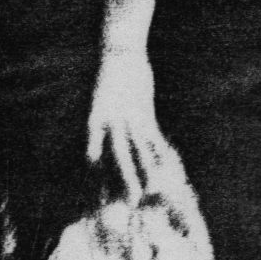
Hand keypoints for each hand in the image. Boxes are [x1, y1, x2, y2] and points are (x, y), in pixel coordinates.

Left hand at [86, 44, 173, 200]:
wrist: (118, 56)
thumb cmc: (106, 83)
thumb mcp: (98, 107)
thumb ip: (100, 128)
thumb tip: (97, 150)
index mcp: (93, 124)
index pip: (92, 157)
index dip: (95, 179)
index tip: (96, 198)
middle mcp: (108, 124)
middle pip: (115, 158)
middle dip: (122, 182)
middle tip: (126, 203)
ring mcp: (127, 118)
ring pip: (137, 150)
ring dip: (144, 172)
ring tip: (150, 191)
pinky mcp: (143, 112)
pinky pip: (152, 136)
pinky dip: (159, 151)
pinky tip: (167, 165)